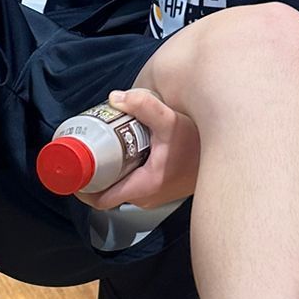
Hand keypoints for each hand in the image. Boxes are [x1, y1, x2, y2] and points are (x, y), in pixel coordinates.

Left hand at [82, 87, 201, 210]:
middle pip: (107, 193)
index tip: (70, 171)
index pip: (101, 200)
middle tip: (83, 151)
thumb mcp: (171, 121)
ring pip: (120, 188)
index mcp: (144, 186)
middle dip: (92, 174)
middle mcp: (147, 196)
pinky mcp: (161, 188)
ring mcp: (155, 194)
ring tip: (99, 148)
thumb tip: (116, 99)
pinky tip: (122, 151)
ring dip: (108, 172)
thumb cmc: (201, 142)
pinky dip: (122, 170)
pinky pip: (132, 183)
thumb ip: (144, 106)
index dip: (81, 189)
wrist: (228, 154)